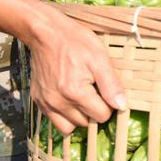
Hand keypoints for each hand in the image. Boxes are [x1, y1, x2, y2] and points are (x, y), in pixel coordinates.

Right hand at [0, 0, 126, 135]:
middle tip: (93, 90)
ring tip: (81, 96)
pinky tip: (68, 98)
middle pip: (87, 123)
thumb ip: (111, 85)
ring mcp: (46, 103)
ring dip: (79, 116)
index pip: (102, 116)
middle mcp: (59, 102)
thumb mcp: (99, 58)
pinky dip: (64, 115)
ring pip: (70, 127)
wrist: (45, 33)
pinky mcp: (38, 100)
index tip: (105, 89)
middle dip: (93, 110)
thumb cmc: (75, 42)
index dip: (108, 104)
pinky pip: (54, 121)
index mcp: (76, 92)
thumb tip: (122, 106)